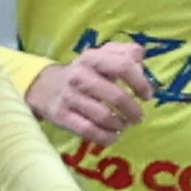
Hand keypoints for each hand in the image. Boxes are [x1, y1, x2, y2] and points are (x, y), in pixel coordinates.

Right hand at [24, 41, 151, 144]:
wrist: (43, 86)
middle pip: (117, 96)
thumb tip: (142, 58)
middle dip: (133, 110)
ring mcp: (70, 97)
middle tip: (138, 117)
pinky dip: (106, 137)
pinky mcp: (62, 116)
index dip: (140, 83)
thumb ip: (125, 53)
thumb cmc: (83, 72)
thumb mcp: (101, 55)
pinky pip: (89, 131)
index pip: (124, 66)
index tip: (147, 95)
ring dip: (120, 125)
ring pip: (104, 116)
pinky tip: (113, 136)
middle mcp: (80, 75)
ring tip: (124, 125)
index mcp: (93, 57)